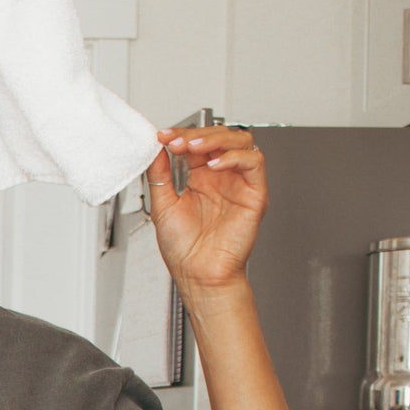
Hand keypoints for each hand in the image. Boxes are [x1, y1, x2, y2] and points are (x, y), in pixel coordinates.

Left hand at [144, 123, 266, 304]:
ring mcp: (239, 184)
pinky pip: (254, 163)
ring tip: (194, 147)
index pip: (197, 144)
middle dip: (197, 134)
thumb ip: (159, 175)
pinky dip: (235, 157)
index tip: (163, 136)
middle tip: (177, 140)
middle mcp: (222, 178)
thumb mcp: (162, 205)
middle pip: (220, 137)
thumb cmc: (184, 250)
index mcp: (201, 179)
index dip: (182, 135)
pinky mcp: (255, 194)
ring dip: (217, 139)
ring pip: (241, 142)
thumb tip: (154, 149)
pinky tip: (214, 165)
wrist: (198, 275)